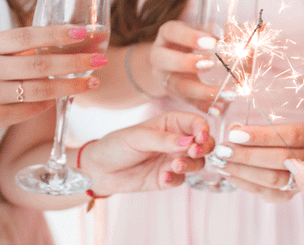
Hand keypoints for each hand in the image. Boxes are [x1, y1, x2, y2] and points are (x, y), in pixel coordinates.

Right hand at [0, 25, 104, 137]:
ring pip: (41, 89)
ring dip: (72, 86)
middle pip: (39, 64)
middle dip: (75, 62)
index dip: (56, 34)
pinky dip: (51, 103)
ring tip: (93, 81)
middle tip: (100, 59)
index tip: (82, 32)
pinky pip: (33, 108)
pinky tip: (64, 97)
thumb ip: (20, 49)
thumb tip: (71, 40)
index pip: (26, 36)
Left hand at [79, 111, 215, 193]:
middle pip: (204, 144)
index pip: (196, 123)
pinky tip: (163, 177)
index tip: (200, 137)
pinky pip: (181, 180)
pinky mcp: (168, 178)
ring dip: (190, 164)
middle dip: (203, 148)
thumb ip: (163, 139)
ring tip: (175, 166)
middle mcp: (176, 141)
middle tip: (193, 152)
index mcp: (171, 124)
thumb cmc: (117, 145)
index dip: (203, 129)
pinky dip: (176, 179)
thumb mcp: (137, 137)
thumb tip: (188, 141)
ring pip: (197, 163)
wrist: (99, 170)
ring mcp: (173, 160)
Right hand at [150, 20, 223, 111]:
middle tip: (211, 64)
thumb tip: (242, 31)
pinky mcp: (174, 94)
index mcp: (168, 34)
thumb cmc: (193, 40)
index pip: (172, 32)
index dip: (189, 37)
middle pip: (164, 59)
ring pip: (177, 86)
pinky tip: (219, 110)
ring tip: (227, 93)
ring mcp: (165, 78)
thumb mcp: (203, 31)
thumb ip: (221, 30)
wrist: (174, 60)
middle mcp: (160, 56)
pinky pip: (188, 103)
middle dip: (186, 63)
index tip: (212, 42)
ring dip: (202, 91)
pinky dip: (204, 107)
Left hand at [209, 122, 303, 202]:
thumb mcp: (284, 123)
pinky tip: (229, 174)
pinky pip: (269, 193)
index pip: (290, 135)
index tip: (234, 133)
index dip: (262, 135)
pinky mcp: (292, 195)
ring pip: (275, 179)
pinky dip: (245, 184)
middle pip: (281, 159)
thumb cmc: (292, 135)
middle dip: (247, 155)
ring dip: (243, 171)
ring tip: (221, 162)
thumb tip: (235, 129)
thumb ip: (262, 125)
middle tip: (222, 150)